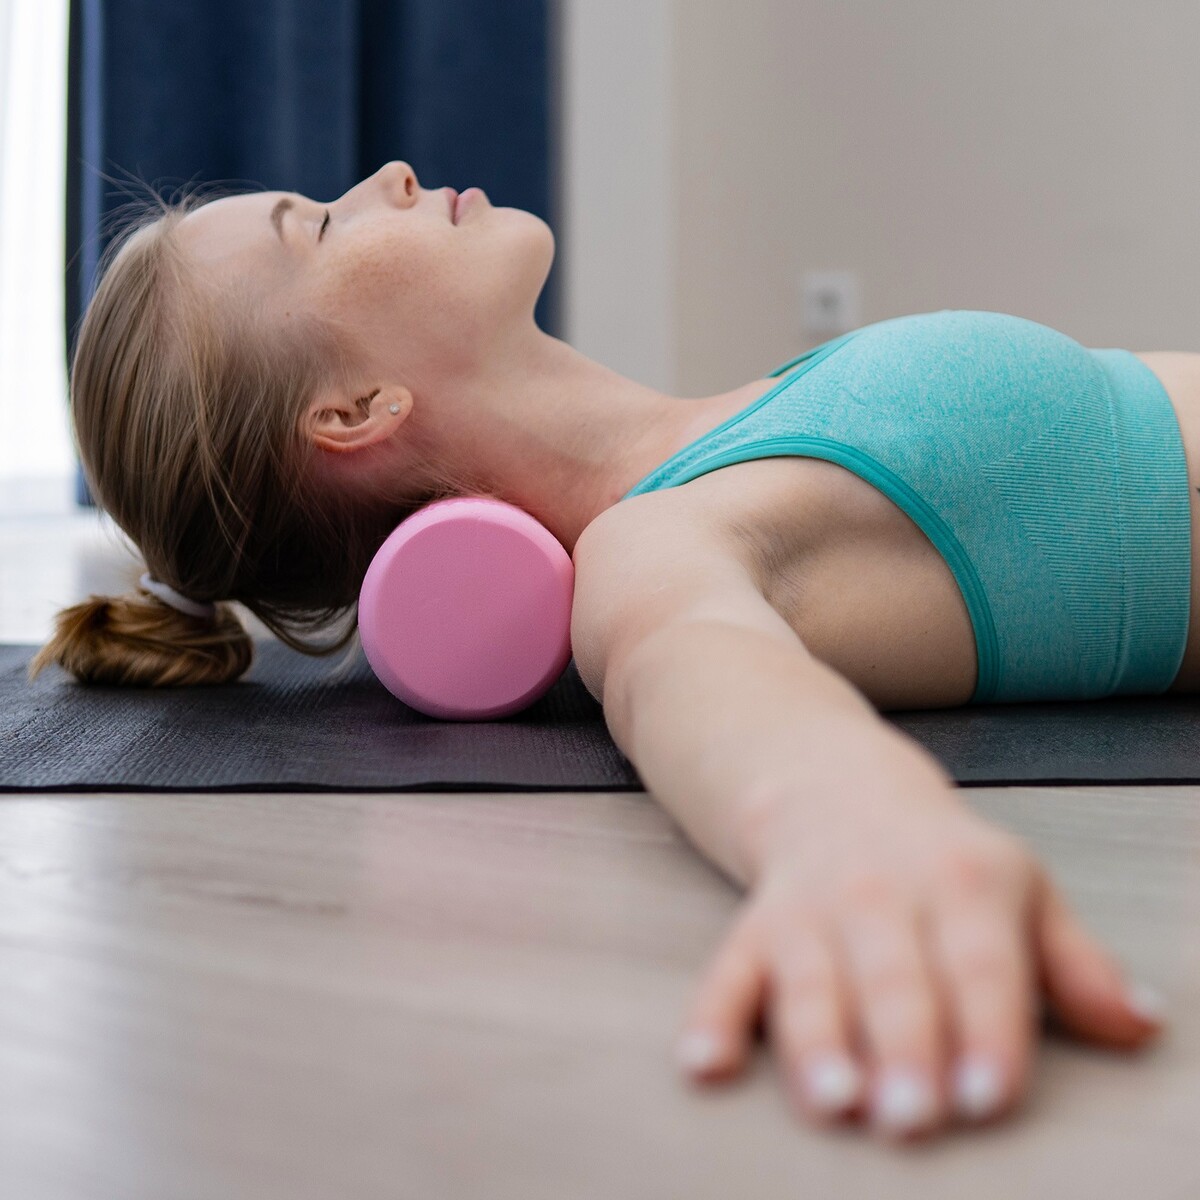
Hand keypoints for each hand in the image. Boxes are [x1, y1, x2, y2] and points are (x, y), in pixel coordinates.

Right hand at [673, 791, 1164, 1142]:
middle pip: (893, 979)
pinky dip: (712, 1015)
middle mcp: (881, 895)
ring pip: (811, 980)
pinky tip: (704, 1061)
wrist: (831, 784)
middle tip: (910, 1117)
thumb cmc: (938, 856)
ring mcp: (811, 910)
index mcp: (962, 883)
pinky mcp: (756, 925)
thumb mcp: (1021, 888)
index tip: (989, 1095)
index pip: (981, 965)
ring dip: (815, 1041)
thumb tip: (1141, 1028)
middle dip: (901, 1048)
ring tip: (829, 1101)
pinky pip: (728, 969)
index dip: (987, 1031)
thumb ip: (1077, 964)